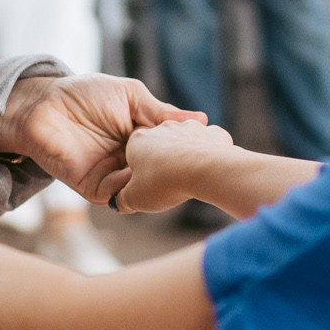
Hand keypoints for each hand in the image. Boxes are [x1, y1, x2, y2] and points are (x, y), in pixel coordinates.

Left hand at [0, 75, 205, 204]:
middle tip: (200, 167)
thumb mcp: (131, 97)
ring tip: (174, 171)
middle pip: (159, 174)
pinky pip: (117, 196)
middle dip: (177, 173)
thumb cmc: (85, 93)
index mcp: (141, 139)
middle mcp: (129, 161)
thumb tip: (201, 119)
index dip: (186, 153)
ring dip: (155, 181)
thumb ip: (161, 112)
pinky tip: (142, 175)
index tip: (209, 150)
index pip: (169, 153)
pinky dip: (131, 188)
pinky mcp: (93, 188)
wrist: (43, 104)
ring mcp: (112, 176)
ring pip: (141, 188)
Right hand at [113, 120, 240, 213]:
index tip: (144, 183)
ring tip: (189, 176)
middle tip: (167, 181)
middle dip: (161, 159)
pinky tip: (208, 169)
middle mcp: (162, 128)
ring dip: (184, 154)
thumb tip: (117, 202)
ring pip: (183, 140)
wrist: (205, 170)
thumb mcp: (135, 197)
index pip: (132, 150)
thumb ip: (122, 198)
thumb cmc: (164, 182)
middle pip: (158, 143)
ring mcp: (188, 127)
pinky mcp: (212, 132)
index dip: (136, 167)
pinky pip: (208, 142)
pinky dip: (208, 153)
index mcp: (138, 141)